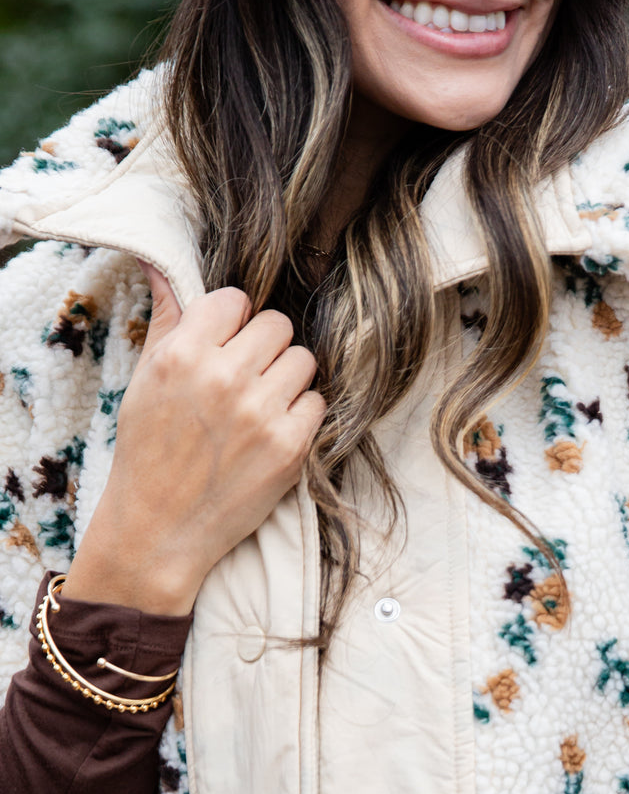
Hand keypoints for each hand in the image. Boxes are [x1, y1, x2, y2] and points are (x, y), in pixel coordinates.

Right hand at [64, 263, 325, 614]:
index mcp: (183, 353)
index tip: (226, 346)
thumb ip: (168, 320)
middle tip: (248, 377)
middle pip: (277, 325)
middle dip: (265, 348)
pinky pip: (318, 403)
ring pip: (303, 360)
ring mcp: (260, 413)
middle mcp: (223, 378)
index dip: (234, 322)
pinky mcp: (290, 447)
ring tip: (262, 404)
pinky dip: (302, 415)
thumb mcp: (145, 380)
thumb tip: (161, 264)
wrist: (160, 529)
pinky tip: (274, 431)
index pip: (236, 300)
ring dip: (288, 379)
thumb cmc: (149, 452)